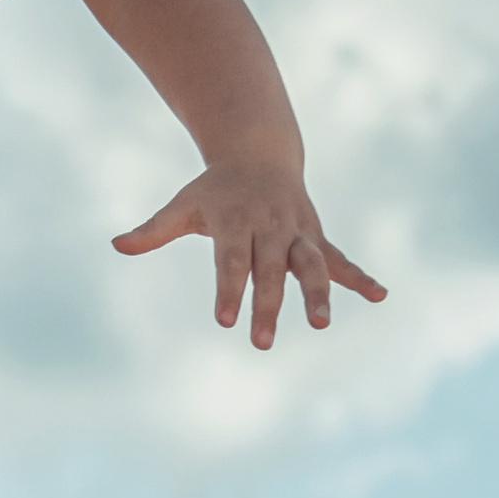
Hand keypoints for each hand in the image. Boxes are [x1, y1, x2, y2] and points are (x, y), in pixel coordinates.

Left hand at [112, 162, 385, 349]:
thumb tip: (117, 244)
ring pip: (311, 265)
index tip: (224, 321)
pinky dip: (360, 277)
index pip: (231, 261)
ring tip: (320, 325)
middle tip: (261, 343)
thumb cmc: (215, 190)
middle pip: (271, 270)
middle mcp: (271, 226)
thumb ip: (153, 230)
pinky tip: (381, 295)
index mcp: (236, 221)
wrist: (259, 154)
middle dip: (267, 305)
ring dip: (319, 295)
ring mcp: (298, 231)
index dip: (228, 289)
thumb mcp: (183, 205)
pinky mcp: (316, 238)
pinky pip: (340, 260)